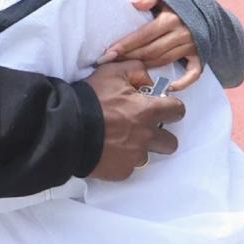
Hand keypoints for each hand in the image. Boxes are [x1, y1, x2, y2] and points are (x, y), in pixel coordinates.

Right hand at [84, 60, 184, 179]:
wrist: (66, 128)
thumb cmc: (90, 98)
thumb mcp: (112, 71)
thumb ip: (137, 71)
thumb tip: (149, 82)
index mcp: (148, 112)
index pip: (178, 111)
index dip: (171, 108)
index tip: (161, 108)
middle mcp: (146, 137)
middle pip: (170, 142)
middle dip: (161, 135)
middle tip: (142, 128)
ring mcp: (134, 157)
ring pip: (146, 155)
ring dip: (136, 148)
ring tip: (116, 139)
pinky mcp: (121, 172)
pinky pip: (128, 167)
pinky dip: (120, 159)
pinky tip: (106, 150)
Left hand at [97, 0, 202, 91]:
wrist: (206, 11)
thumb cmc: (178, 3)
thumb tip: (134, 2)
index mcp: (170, 19)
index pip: (143, 35)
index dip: (125, 45)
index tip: (108, 54)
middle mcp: (181, 34)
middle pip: (151, 51)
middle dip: (129, 57)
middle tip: (112, 63)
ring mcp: (191, 46)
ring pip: (164, 61)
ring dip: (145, 67)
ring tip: (127, 69)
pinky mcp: (200, 56)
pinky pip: (193, 73)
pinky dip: (183, 82)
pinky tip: (169, 87)